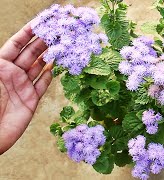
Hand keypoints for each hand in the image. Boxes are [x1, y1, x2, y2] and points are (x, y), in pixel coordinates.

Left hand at [0, 22, 51, 153]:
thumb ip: (0, 63)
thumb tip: (10, 50)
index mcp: (0, 65)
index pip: (16, 44)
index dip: (28, 32)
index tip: (40, 22)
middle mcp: (12, 73)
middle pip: (31, 53)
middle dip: (43, 41)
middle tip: (58, 32)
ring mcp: (23, 86)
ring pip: (39, 66)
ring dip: (50, 55)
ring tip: (61, 45)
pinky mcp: (32, 99)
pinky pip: (43, 84)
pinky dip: (49, 75)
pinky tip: (56, 67)